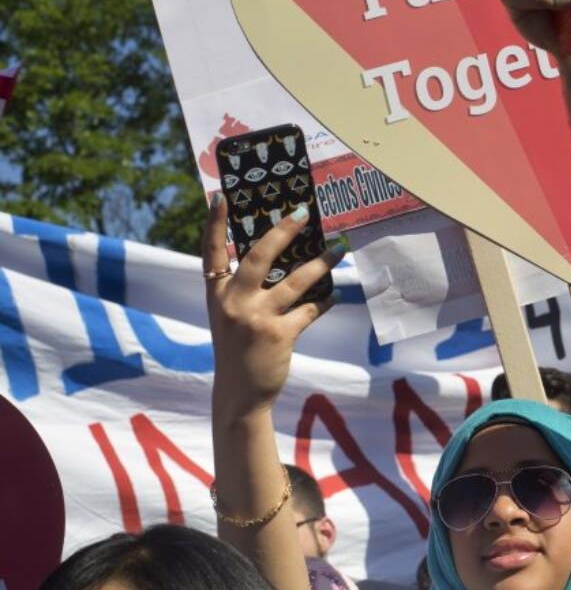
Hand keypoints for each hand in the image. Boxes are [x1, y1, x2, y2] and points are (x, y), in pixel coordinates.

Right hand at [203, 195, 342, 417]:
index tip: (219, 196)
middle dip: (283, 231)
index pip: (211, 252)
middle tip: (303, 212)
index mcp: (217, 293)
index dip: (214, 224)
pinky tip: (336, 295)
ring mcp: (256, 318)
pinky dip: (325, 300)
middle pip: (260, 256)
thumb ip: (244, 289)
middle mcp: (233, 302)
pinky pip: (310, 309)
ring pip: (296, 281)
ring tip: (340, 248)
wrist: (239, 393)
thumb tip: (282, 258)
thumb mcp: (230, 315)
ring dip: (322, 262)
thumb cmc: (238, 348)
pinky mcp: (278, 334)